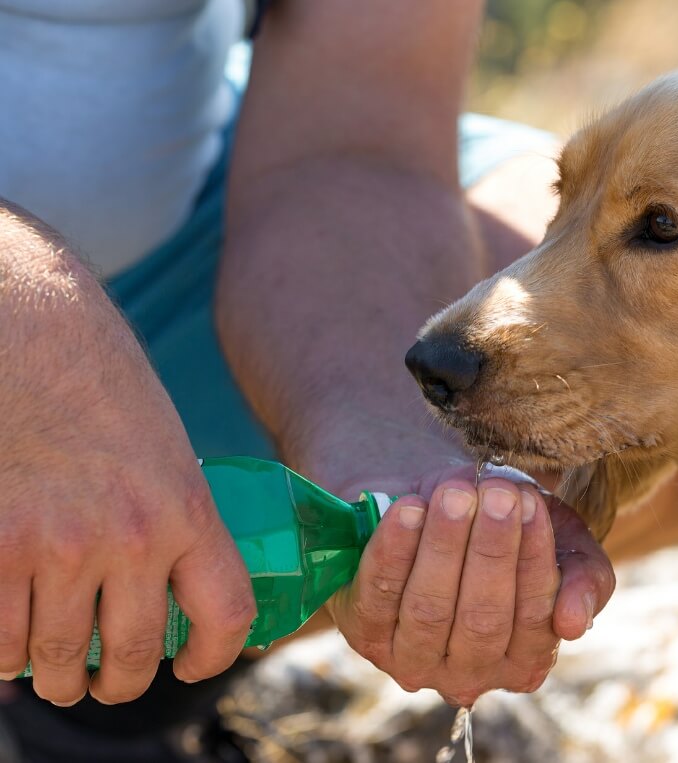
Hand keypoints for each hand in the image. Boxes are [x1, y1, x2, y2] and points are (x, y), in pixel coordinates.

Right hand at [0, 205, 255, 704]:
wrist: (26, 329)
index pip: (224, 613)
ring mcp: (54, 546)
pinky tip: (6, 645)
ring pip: (54, 656)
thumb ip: (171, 520)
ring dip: (52, 675)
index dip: (212, 657)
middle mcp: (128, 537)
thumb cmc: (96, 382)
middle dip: (117, 682)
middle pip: (129, 653)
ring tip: (51, 669)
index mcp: (187, 509)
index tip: (192, 664)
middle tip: (105, 681)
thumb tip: (170, 588)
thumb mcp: (163, 449)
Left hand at [325, 463, 614, 706]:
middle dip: (490, 552)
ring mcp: (413, 661)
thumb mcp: (562, 545)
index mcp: (524, 662)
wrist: (442, 503)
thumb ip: (585, 579)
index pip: (534, 620)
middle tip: (497, 494)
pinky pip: (378, 596)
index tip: (531, 505)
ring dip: (443, 548)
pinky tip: (409, 509)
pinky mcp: (365, 636)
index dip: (533, 562)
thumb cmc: (510, 531)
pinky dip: (393, 551)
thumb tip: (572, 623)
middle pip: (481, 619)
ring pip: (429, 610)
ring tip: (455, 494)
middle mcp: (469, 675)